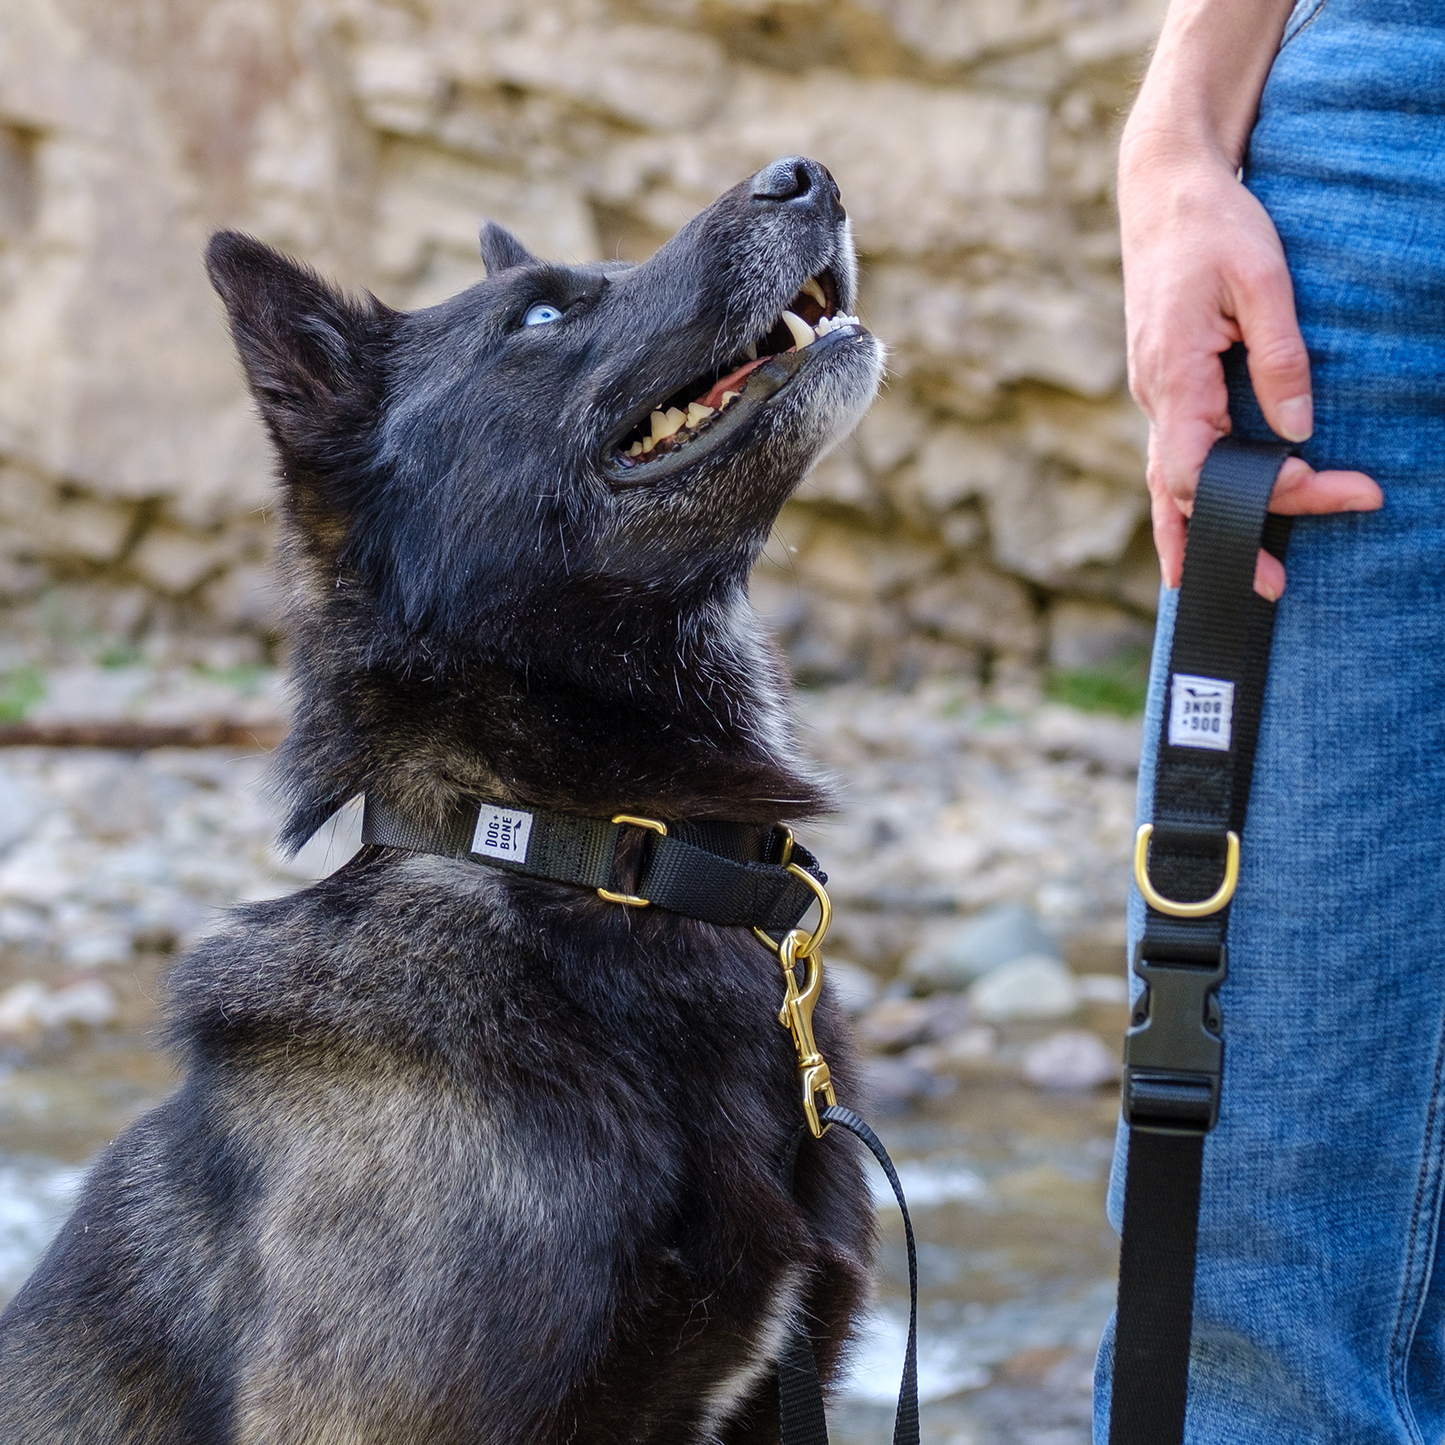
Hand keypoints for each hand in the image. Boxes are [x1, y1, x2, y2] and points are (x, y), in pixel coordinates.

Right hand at [1121, 145, 1381, 599]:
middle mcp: (1153, 396)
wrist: (1163, 189)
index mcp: (1172, 375)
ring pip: (1162, 485)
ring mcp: (1152, 396)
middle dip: (1222, 542)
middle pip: (1177, 493)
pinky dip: (1181, 503)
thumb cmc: (1213, 224)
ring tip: (1210, 585)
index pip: (1199, 468)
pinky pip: (1167, 460)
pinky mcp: (1164, 388)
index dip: (1261, 493)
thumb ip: (1280, 357)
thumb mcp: (1262, 278)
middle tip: (1272, 587)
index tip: (1334, 486)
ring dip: (1188, 538)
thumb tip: (1298, 429)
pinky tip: (1197, 528)